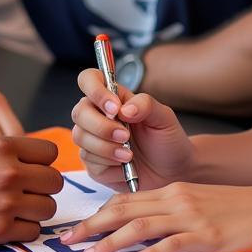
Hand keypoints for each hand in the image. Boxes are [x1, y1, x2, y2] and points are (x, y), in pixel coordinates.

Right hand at [0, 135, 63, 247]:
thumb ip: (3, 152)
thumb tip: (31, 160)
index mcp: (1, 146)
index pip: (49, 152)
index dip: (42, 162)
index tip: (31, 170)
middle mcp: (8, 172)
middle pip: (54, 181)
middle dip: (43, 188)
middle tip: (27, 192)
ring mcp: (6, 203)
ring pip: (48, 207)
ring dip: (35, 210)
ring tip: (16, 209)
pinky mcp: (0, 230)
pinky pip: (33, 231)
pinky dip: (24, 230)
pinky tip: (7, 224)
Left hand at [60, 182, 251, 251]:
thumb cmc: (237, 210)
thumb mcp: (197, 203)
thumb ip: (170, 213)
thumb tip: (141, 232)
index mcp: (170, 192)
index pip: (123, 200)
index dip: (96, 215)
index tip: (76, 230)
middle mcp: (175, 200)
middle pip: (123, 210)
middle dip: (91, 227)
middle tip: (67, 243)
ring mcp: (190, 217)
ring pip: (140, 225)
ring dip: (110, 242)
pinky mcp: (207, 235)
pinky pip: (173, 244)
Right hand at [71, 69, 193, 189]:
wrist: (173, 171)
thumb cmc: (167, 139)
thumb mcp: (164, 117)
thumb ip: (145, 105)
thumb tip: (123, 109)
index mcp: (112, 98)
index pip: (88, 80)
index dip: (95, 90)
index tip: (115, 108)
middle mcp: (98, 115)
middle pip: (79, 112)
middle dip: (101, 126)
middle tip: (126, 136)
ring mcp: (93, 139)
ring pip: (81, 138)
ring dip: (106, 148)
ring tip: (129, 155)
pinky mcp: (93, 163)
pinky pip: (88, 161)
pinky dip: (108, 165)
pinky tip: (124, 166)